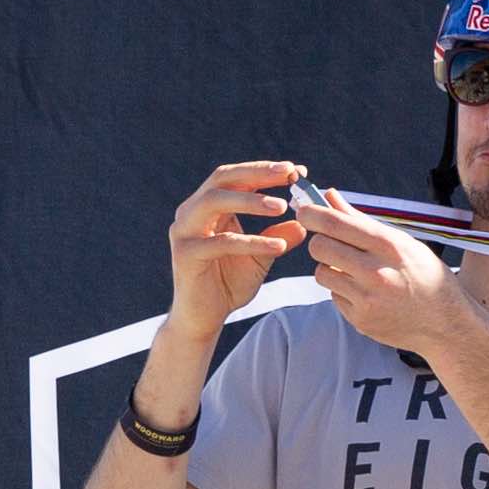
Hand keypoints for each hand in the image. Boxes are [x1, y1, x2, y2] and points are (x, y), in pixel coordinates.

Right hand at [163, 161, 303, 336]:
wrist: (204, 318)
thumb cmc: (228, 284)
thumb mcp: (260, 257)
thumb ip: (277, 237)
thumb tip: (304, 223)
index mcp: (207, 207)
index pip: (235, 177)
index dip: (264, 170)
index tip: (297, 170)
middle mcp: (191, 213)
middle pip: (222, 179)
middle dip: (257, 173)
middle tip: (290, 173)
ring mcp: (184, 231)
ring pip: (215, 202)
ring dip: (250, 200)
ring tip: (282, 206)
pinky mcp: (186, 254)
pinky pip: (221, 242)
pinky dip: (251, 242)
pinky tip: (278, 248)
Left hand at [287, 191, 463, 352]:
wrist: (446, 324)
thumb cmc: (425, 275)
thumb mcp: (402, 242)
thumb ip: (362, 220)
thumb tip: (329, 196)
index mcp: (388, 246)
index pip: (335, 223)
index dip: (311, 214)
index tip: (304, 210)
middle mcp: (376, 272)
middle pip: (319, 246)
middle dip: (321, 242)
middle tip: (332, 243)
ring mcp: (367, 299)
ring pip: (322, 272)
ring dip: (331, 268)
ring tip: (355, 271)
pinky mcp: (360, 320)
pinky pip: (334, 296)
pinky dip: (344, 291)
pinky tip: (367, 293)